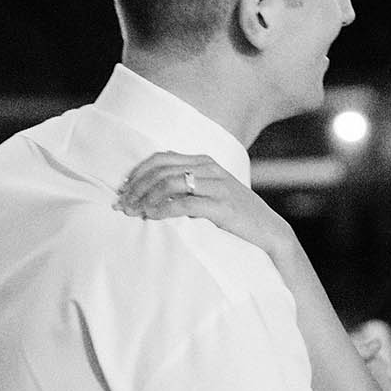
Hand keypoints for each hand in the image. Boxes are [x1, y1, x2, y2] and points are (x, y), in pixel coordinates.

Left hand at [115, 153, 291, 263]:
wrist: (269, 232)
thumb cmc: (235, 216)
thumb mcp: (211, 193)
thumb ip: (187, 186)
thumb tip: (150, 192)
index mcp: (204, 161)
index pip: (161, 158)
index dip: (137, 173)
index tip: (123, 190)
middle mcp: (210, 168)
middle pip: (161, 170)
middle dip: (137, 187)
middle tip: (122, 205)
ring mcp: (217, 186)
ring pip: (170, 183)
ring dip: (146, 198)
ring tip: (134, 212)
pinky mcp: (222, 206)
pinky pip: (186, 203)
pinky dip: (164, 209)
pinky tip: (153, 217)